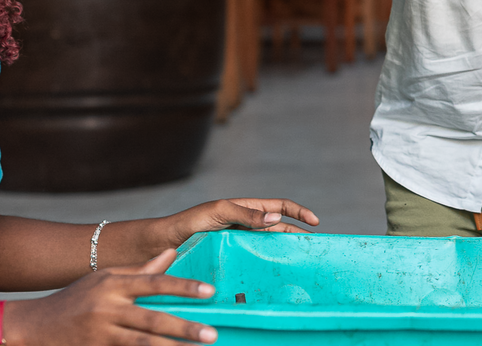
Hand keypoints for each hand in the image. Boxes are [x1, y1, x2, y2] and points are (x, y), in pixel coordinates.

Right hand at [6, 250, 217, 345]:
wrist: (33, 325)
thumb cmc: (75, 297)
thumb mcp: (105, 277)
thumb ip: (140, 269)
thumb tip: (173, 253)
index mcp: (114, 284)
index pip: (155, 283)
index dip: (183, 286)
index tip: (209, 291)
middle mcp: (108, 309)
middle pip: (152, 320)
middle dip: (184, 329)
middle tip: (211, 334)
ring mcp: (101, 334)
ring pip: (142, 344)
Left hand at [152, 198, 318, 253]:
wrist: (166, 242)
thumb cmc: (191, 221)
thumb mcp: (220, 211)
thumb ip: (247, 214)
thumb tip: (277, 218)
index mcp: (248, 208)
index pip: (281, 206)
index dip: (300, 212)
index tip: (315, 223)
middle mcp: (248, 224)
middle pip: (280, 228)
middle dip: (298, 234)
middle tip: (313, 248)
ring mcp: (242, 241)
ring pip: (270, 245)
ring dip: (285, 251)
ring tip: (298, 262)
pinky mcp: (234, 257)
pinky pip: (256, 260)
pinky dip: (268, 265)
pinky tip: (273, 275)